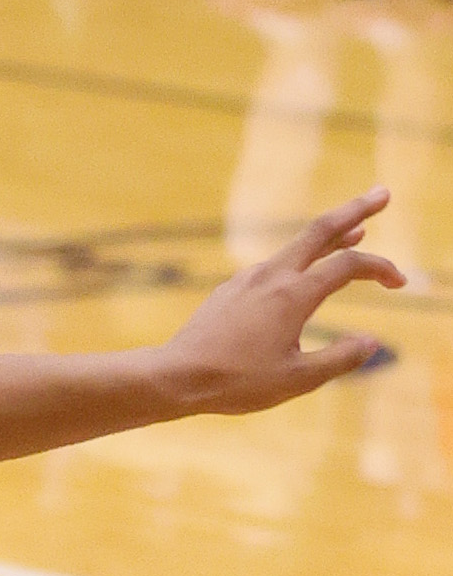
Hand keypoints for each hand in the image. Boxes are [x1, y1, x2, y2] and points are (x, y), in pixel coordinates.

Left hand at [161, 188, 398, 414]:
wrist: (175, 377)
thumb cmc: (236, 382)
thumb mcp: (298, 379)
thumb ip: (340, 358)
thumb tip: (371, 342)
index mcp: (293, 295)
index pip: (348, 265)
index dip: (381, 267)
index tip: (400, 282)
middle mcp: (270, 277)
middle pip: (319, 230)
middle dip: (355, 210)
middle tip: (383, 193)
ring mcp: (246, 280)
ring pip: (294, 248)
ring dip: (327, 238)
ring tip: (352, 231)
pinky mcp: (229, 291)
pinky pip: (272, 267)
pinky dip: (298, 261)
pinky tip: (301, 274)